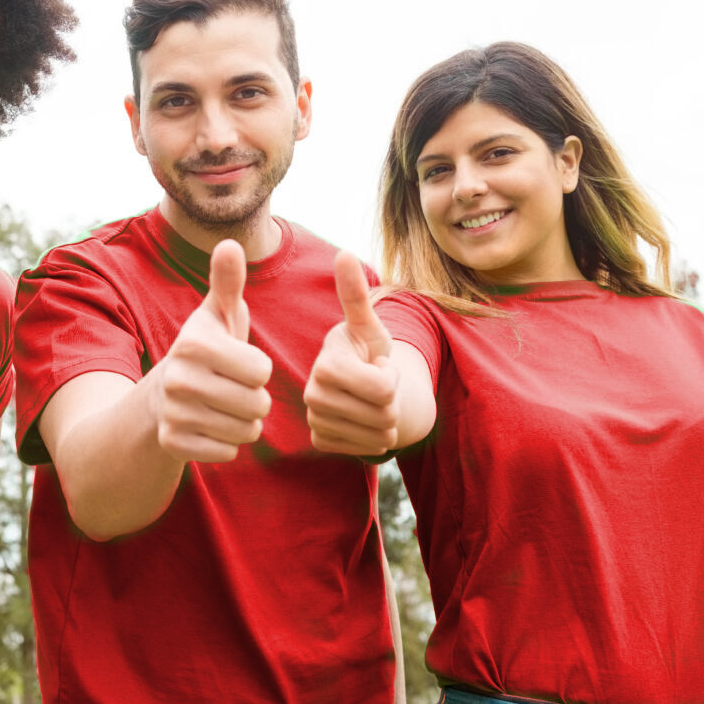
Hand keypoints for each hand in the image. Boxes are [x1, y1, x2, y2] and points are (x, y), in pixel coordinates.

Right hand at [148, 240, 273, 464]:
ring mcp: (173, 413)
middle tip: (233, 388)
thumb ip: (227, 283)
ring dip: (243, 422)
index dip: (257, 368)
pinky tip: (210, 426)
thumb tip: (229, 244)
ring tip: (223, 406)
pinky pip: (227, 452)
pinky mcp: (172, 444)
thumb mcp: (217, 315)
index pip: (261, 370)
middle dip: (254, 399)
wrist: (162, 394)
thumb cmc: (207, 350)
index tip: (238, 362)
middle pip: (257, 404)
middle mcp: (179, 379)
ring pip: (245, 431)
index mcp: (194, 344)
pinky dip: (225, 443)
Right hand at [305, 250, 399, 456]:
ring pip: (379, 435)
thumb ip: (356, 295)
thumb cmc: (367, 350)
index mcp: (326, 364)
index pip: (383, 388)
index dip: (391, 377)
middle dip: (391, 401)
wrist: (358, 384)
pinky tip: (362, 421)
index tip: (376, 364)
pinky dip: (374, 438)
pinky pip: (366, 450)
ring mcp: (314, 420)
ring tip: (369, 402)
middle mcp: (312, 394)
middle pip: (384, 414)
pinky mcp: (319, 441)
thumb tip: (343, 253)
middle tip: (374, 386)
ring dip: (385, 421)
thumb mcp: (369, 325)